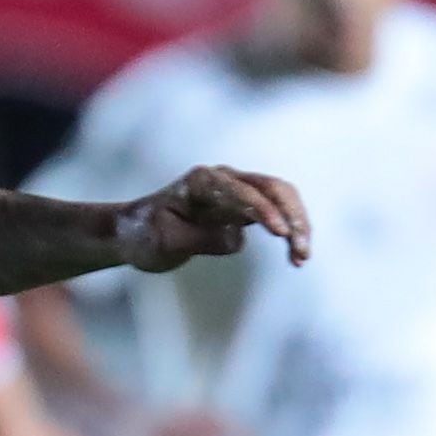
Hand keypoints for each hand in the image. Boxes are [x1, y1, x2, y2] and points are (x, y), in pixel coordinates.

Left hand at [116, 166, 311, 272]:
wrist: (133, 232)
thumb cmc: (143, 235)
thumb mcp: (164, 243)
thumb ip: (201, 240)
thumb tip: (239, 240)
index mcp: (200, 181)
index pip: (240, 192)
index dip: (262, 210)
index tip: (280, 232)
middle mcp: (223, 178)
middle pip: (271, 188)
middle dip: (291, 216)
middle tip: (301, 250)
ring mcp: (236, 189)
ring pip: (281, 198)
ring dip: (297, 224)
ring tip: (302, 257)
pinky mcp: (243, 207)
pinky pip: (276, 212)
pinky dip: (289, 231)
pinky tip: (296, 256)